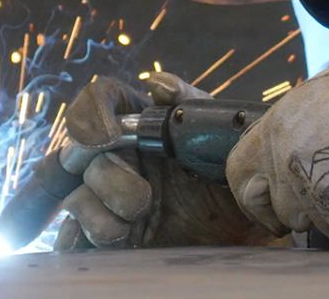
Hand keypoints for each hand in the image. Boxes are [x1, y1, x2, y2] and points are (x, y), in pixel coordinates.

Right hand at [53, 72, 277, 248]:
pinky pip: (74, 239)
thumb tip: (155, 83)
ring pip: (76, 199)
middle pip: (79, 153)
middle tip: (135, 196)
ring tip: (131, 224)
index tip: (106, 136)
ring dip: (96, 214)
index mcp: (144, 124)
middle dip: (102, 175)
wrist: (254, 235)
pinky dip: (76, 243)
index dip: (93, 112)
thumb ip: (190, 103)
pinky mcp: (112, 239)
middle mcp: (121, 158)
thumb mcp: (224, 134)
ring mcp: (111, 200)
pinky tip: (99, 245)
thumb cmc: (238, 180)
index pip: (102, 100)